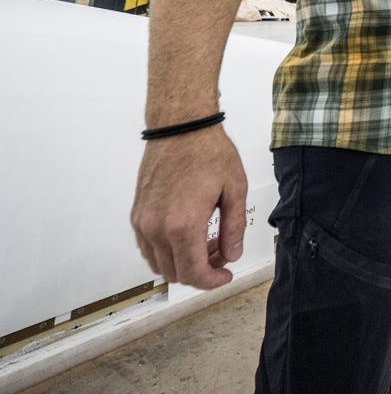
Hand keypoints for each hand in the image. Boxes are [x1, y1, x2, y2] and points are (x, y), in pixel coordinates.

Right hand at [131, 126, 248, 288]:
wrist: (180, 127)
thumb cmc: (208, 152)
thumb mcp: (235, 190)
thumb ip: (234, 228)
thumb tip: (231, 255)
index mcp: (183, 226)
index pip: (194, 273)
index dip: (212, 281)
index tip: (225, 276)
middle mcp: (156, 229)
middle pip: (175, 273)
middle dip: (201, 271)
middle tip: (222, 254)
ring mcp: (142, 222)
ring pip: (159, 264)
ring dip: (183, 262)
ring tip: (208, 241)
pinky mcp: (137, 214)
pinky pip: (148, 247)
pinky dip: (167, 251)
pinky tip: (188, 235)